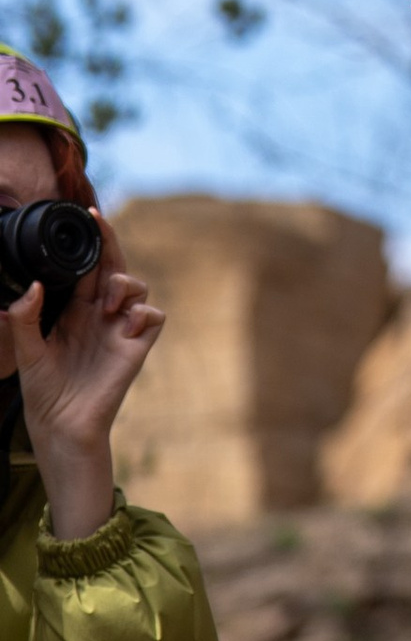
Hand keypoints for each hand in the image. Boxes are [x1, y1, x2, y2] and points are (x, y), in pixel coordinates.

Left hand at [12, 239, 156, 542]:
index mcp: (75, 311)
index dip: (91, 242)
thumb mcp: (26, 350)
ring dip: (125, 283)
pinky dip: (143, 311)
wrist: (62, 425)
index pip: (88, 268)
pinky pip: (153, 316)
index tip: (87, 215)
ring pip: (137, 287)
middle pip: (115, 268)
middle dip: (111, 244)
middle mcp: (100, 315)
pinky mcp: (137, 347)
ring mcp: (120, 329)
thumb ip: (25, 316)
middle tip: (101, 224)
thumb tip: (33, 284)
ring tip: (108, 301)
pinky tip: (125, 321)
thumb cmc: (43, 391)